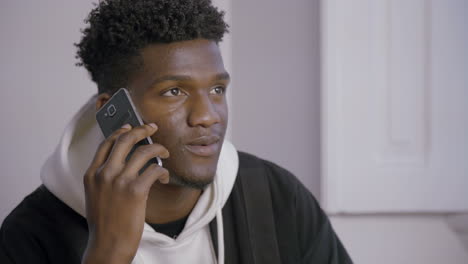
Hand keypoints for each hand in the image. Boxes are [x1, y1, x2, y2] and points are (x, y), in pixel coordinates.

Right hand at [81, 123, 169, 263]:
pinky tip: (164, 177)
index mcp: (91, 174)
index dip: (121, 131)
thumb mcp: (95, 196)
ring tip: (165, 154)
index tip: (132, 126)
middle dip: (142, 130)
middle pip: (125, 139)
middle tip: (153, 128)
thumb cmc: (105, 224)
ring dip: (159, 149)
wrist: (107, 245)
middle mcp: (104, 173)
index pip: (106, 143)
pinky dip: (163, 171)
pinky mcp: (135, 190)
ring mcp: (119, 181)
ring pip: (143, 151)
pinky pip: (154, 170)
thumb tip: (121, 163)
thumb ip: (103, 178)